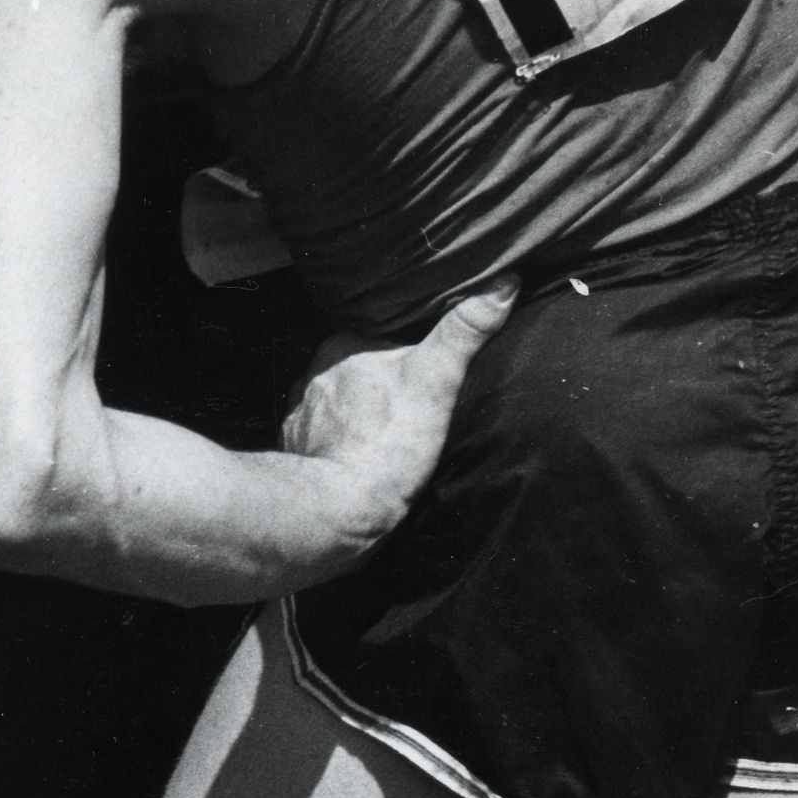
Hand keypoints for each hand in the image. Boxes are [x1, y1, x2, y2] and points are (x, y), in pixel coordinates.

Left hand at [278, 279, 518, 558]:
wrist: (337, 512)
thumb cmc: (386, 443)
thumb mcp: (436, 379)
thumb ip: (464, 332)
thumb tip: (503, 285)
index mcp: (339, 347)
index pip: (377, 334)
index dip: (403, 347)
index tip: (425, 363)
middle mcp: (310, 376)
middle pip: (355, 369)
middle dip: (378, 382)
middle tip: (410, 402)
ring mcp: (298, 417)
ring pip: (334, 405)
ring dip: (355, 415)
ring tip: (386, 432)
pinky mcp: (294, 454)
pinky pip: (319, 441)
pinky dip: (336, 446)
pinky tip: (356, 458)